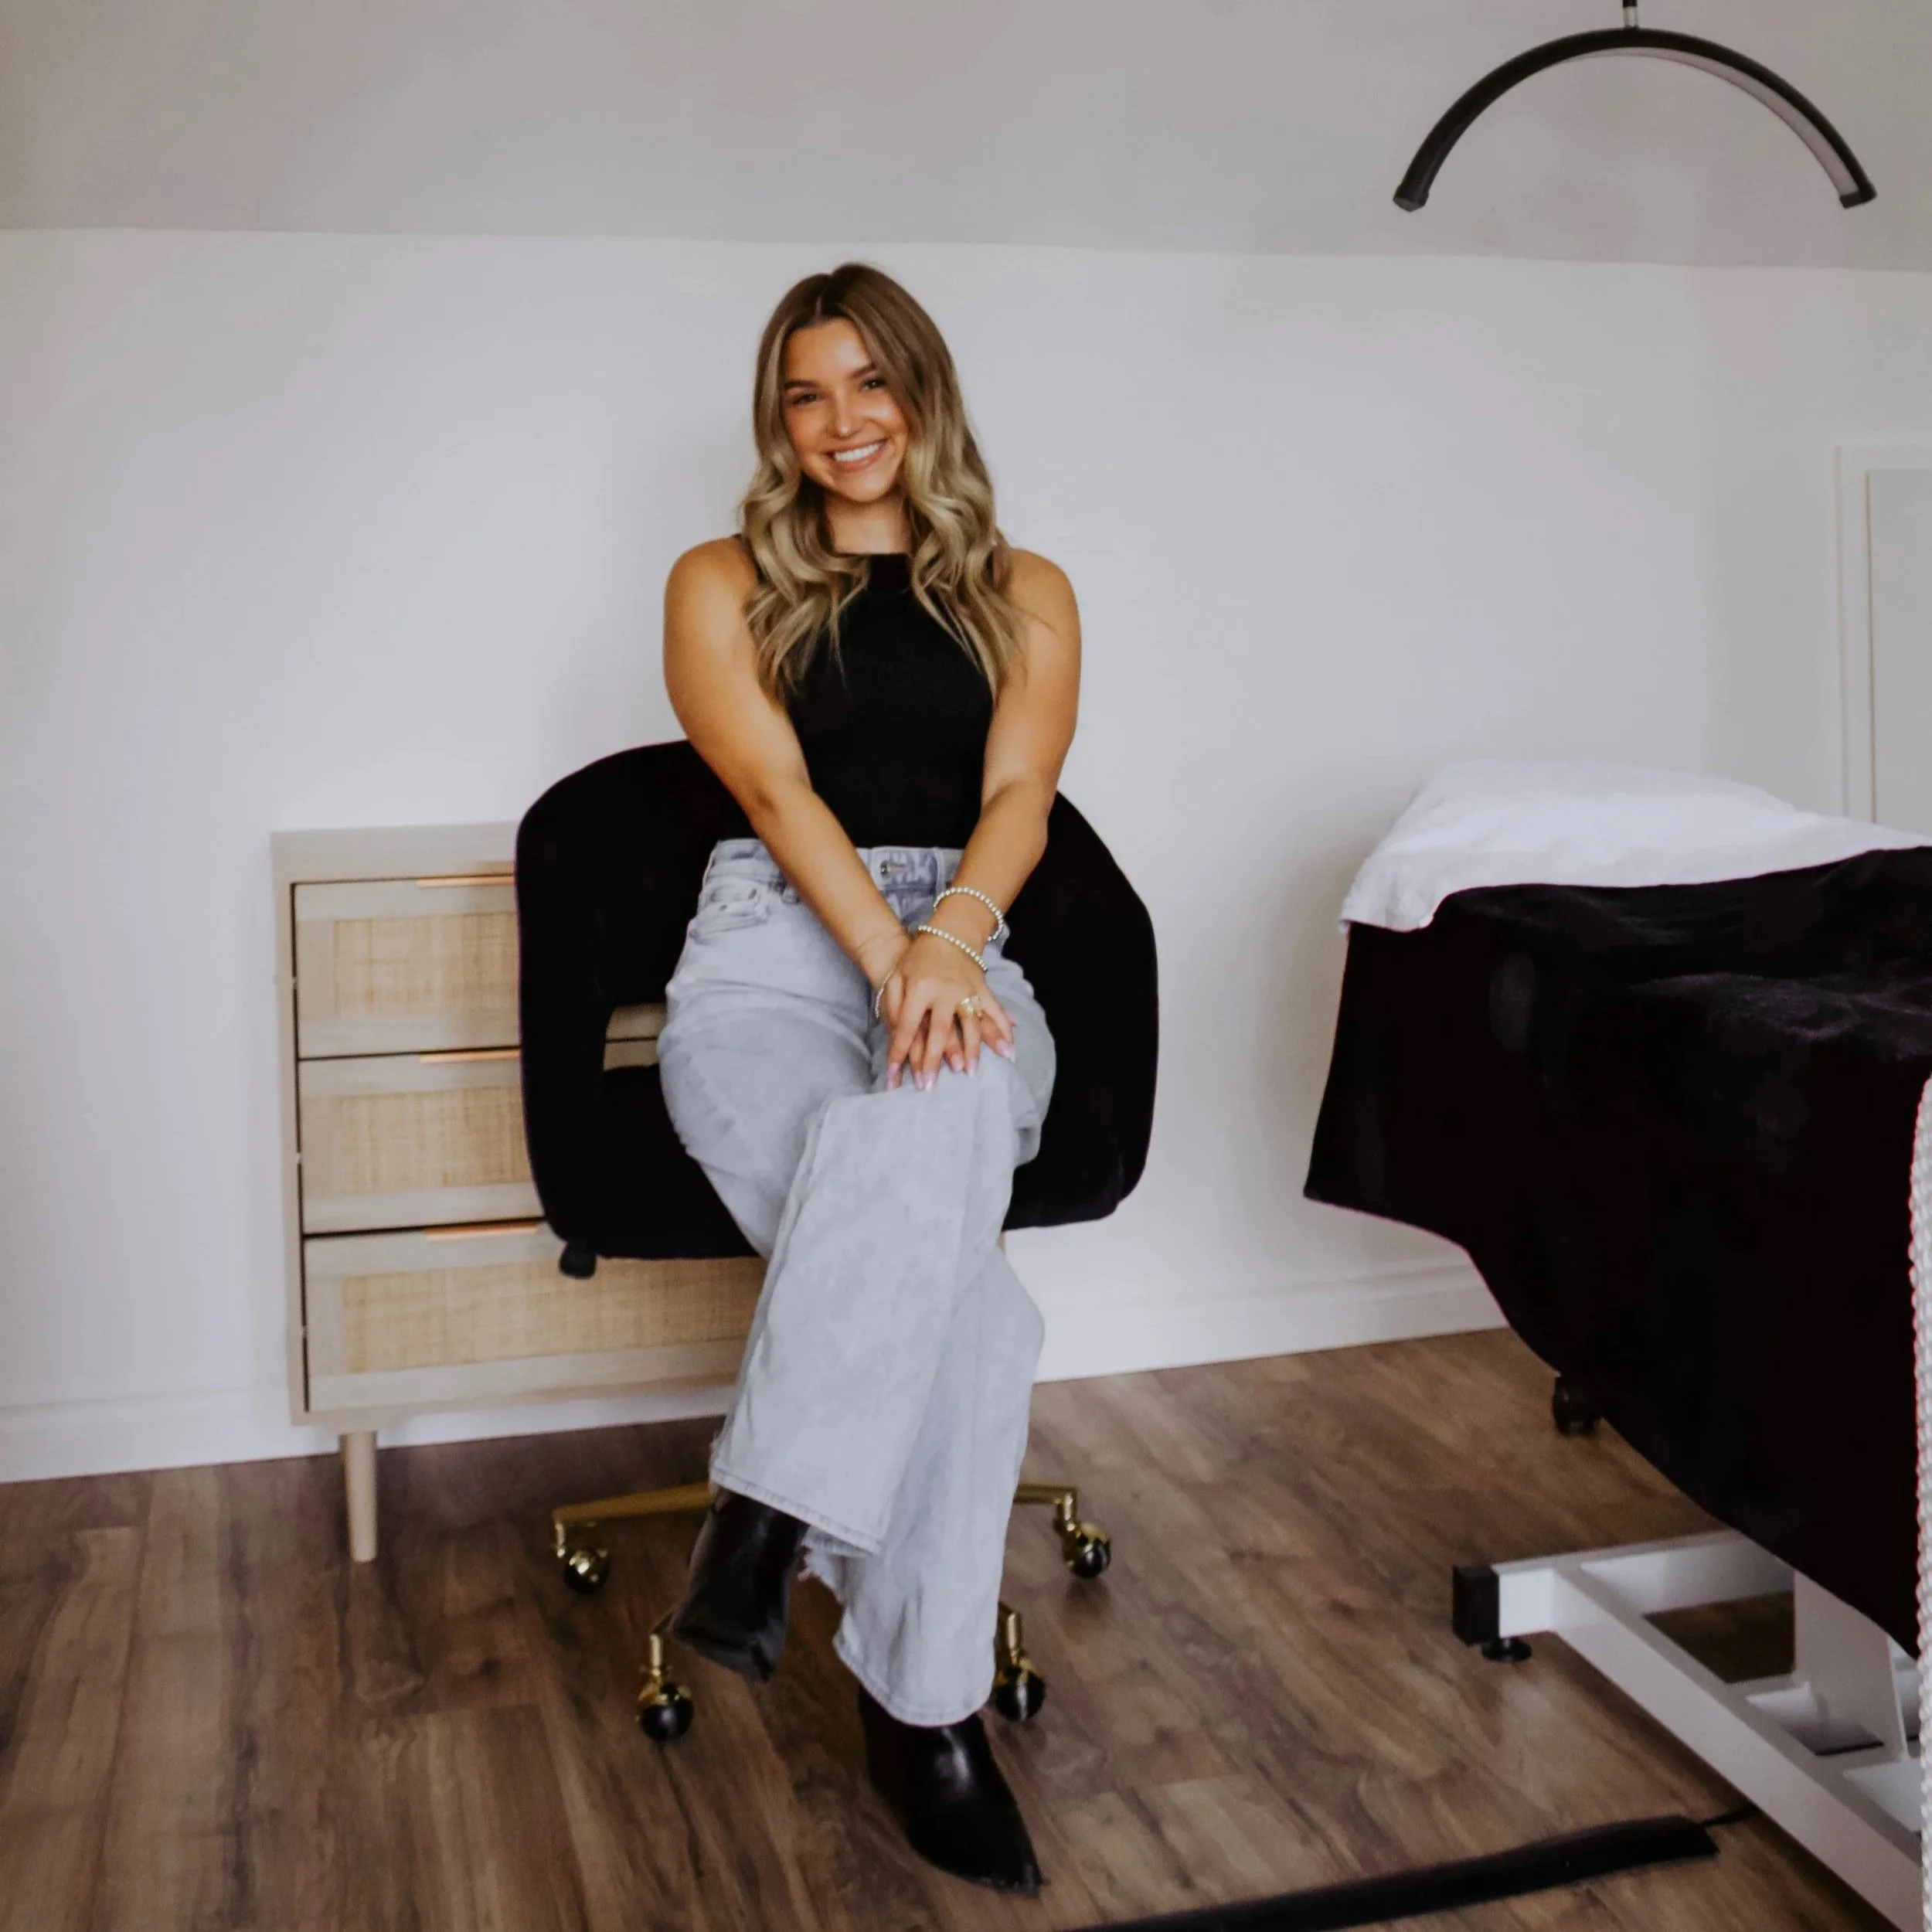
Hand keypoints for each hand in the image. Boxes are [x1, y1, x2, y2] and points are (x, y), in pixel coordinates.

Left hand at [882, 930, 1015, 1089]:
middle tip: (929, 1086)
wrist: (946, 932)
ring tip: (969, 1073)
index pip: (906, 1028)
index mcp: (920, 989)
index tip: (892, 1079)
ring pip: (971, 1026)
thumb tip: (896, 1035)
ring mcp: (968, 990)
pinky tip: (1009, 1049)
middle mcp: (946, 992)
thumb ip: (894, 1005)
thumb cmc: (916, 958)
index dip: (898, 1054)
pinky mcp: (983, 989)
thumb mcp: (897, 977)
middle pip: (939, 1033)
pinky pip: (995, 1012)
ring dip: (972, 1051)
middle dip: (933, 1062)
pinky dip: (1003, 1030)